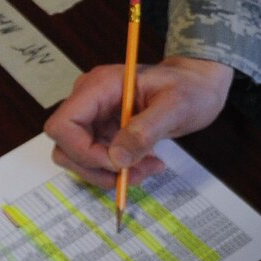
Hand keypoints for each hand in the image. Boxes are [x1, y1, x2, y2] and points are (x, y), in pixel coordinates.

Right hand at [44, 55, 231, 188]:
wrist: (198, 86)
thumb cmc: (190, 88)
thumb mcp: (176, 106)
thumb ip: (145, 130)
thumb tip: (116, 158)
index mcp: (99, 86)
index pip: (63, 125)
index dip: (83, 151)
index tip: (117, 163)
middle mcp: (90, 101)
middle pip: (66, 147)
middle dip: (98, 168)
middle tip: (137, 173)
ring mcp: (95, 117)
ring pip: (79, 159)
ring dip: (108, 173)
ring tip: (147, 169)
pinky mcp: (104, 132)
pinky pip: (97, 160)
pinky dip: (117, 170)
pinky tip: (145, 164)